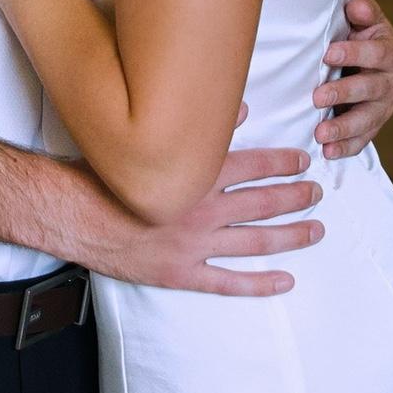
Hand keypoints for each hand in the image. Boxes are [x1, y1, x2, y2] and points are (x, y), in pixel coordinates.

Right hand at [86, 147, 323, 295]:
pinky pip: (229, 282)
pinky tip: (286, 280)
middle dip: (295, 197)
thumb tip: (240, 109)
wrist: (75, 214)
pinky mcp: (182, 273)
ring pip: (255, 241)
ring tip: (316, 229)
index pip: (254, 166)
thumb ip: (200, 127)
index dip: (283, 163)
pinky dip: (260, 283)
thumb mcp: (150, 141)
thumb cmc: (110, 173)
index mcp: (197, 175)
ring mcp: (195, 245)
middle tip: (318, 192)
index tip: (303, 161)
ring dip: (290, 235)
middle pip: (262, 203)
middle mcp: (203, 209)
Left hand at [313, 0, 392, 158]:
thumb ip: (361, 11)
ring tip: (321, 134)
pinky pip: (363, 140)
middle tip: (317, 97)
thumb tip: (356, 6)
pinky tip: (328, 152)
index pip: (378, 53)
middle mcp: (392, 81)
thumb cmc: (354, 34)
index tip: (328, 54)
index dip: (355, 53)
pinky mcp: (372, 126)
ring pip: (369, 119)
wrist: (356, 58)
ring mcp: (383, 107)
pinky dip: (346, 147)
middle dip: (345, 93)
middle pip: (373, 89)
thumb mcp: (359, 19)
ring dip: (345, 127)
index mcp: (391, 52)